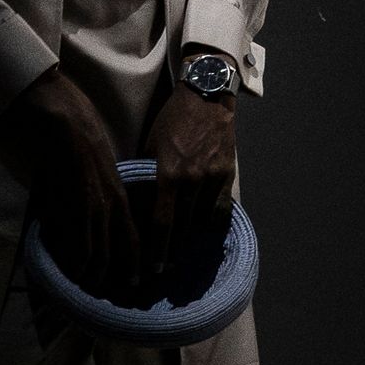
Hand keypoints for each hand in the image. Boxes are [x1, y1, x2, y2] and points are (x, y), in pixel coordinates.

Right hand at [0, 69, 135, 293]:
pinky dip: (72, 263)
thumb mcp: (103, 169)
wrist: (64, 119)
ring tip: (83, 290)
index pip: (134, 241)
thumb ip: (102, 196)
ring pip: (95, 257)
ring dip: (89, 277)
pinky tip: (66, 273)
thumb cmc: (83, 137)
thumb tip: (92, 219)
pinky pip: (75, 246)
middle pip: (115, 256)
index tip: (134, 284)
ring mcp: (90, 209)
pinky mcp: (70, 207)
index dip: (134, 265)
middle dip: (110, 280)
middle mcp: (111, 208)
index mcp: (121, 197)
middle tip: (102, 295)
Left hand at [144, 82, 236, 270]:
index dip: (157, 249)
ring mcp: (214, 178)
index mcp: (169, 174)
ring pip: (202, 221)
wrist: (207, 96)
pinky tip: (203, 236)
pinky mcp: (228, 174)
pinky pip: (220, 209)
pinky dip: (211, 225)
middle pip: (183, 228)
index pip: (163, 223)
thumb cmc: (172, 119)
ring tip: (181, 256)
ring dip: (191, 240)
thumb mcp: (150, 145)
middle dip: (173, 251)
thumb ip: (147, 174)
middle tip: (163, 268)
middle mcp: (193, 181)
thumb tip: (135, 201)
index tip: (152, 268)